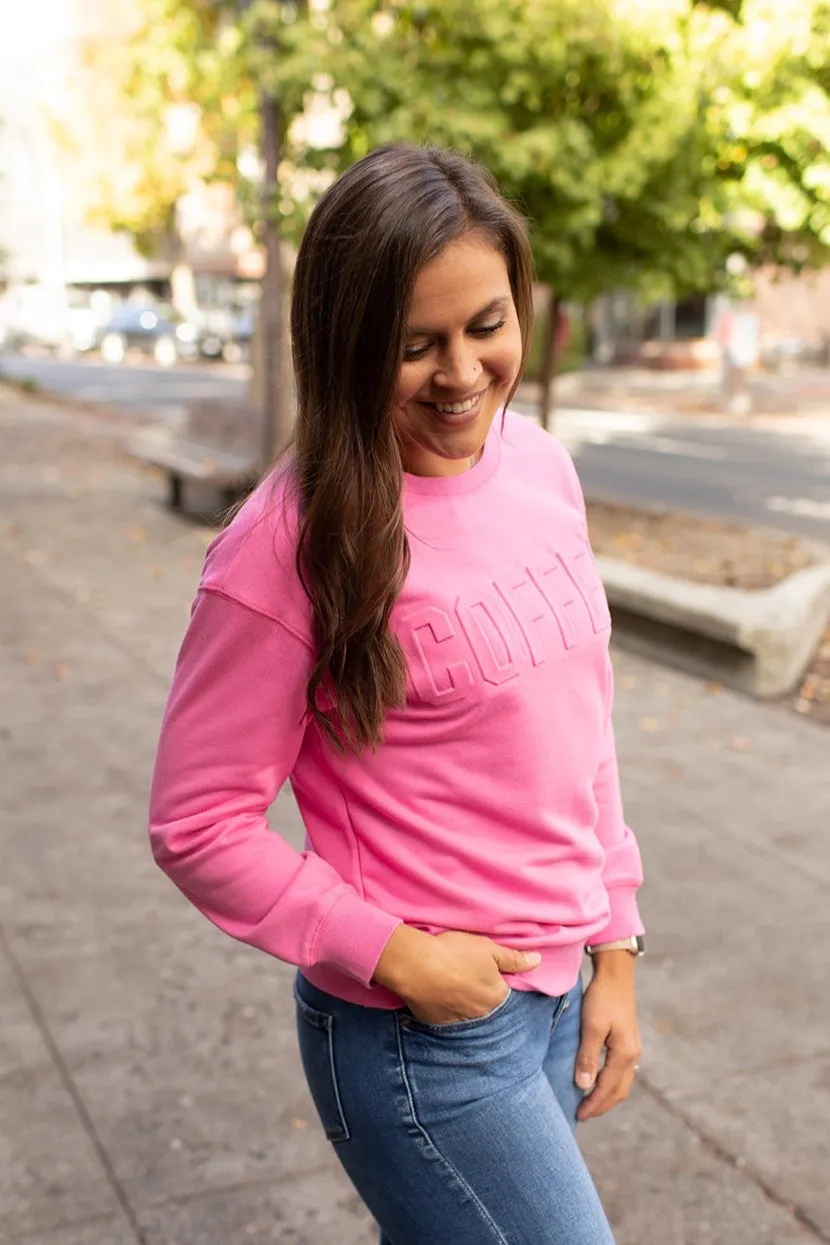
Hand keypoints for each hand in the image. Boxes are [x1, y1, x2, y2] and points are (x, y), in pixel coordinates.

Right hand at [372, 925, 540, 1024]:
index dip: (496, 979)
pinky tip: (436, 992)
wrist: (415, 965)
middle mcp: (481, 1014)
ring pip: (465, 1013)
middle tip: (465, 974)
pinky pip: (445, 1016)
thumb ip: (514, 958)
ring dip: (462, 1002)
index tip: (484, 969)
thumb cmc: (455, 953)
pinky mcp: (436, 1022)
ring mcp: (457, 1021)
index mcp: (496, 996)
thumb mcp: (488, 948)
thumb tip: (538, 961)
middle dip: (479, 993)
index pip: (503, 991)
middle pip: (486, 1004)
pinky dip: (443, 1007)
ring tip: (449, 982)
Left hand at [575, 953, 640, 1120]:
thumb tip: (583, 1086)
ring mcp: (633, 1048)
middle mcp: (633, 1054)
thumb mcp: (591, 1027)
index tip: (578, 1115)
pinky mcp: (628, 1041)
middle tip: (582, 1115)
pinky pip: (621, 1072)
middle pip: (619, 1091)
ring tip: (588, 1103)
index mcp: (625, 1054)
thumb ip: (588, 1057)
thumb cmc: (602, 998)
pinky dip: (610, 1083)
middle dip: (601, 1105)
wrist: (615, 975)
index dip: (593, 1104)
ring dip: (606, 1096)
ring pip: (622, 1083)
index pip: (608, 1089)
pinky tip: (597, 1081)